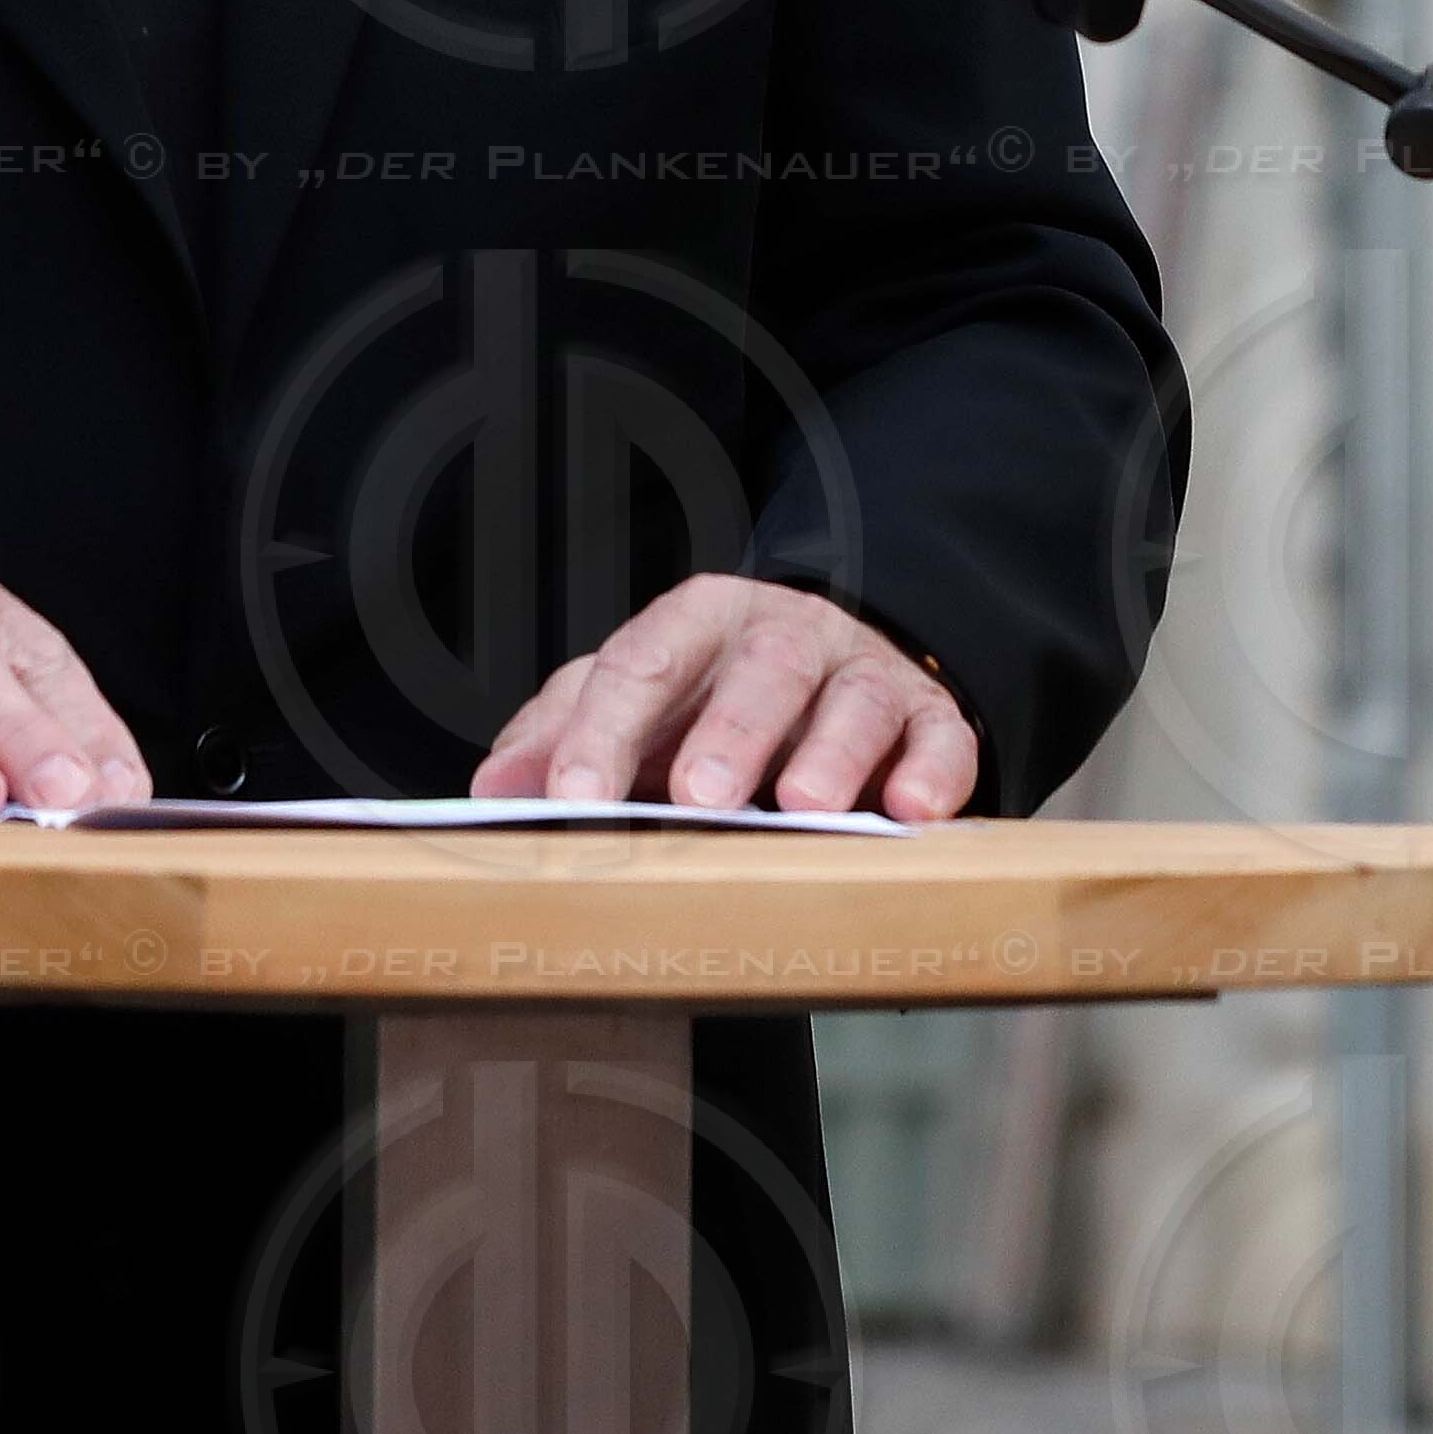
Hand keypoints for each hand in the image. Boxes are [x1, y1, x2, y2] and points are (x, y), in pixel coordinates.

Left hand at [470, 575, 978, 823]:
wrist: (829, 667)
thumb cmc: (709, 699)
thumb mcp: (631, 703)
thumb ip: (560, 736)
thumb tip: (492, 793)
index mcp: (697, 622)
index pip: (643, 663)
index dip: (604, 733)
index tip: (572, 800)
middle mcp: (784, 633)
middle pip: (760, 667)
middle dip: (729, 732)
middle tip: (699, 797)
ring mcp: (862, 671)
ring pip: (853, 699)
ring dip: (832, 753)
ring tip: (805, 806)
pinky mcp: (929, 715)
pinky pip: (940, 736)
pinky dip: (931, 773)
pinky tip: (910, 812)